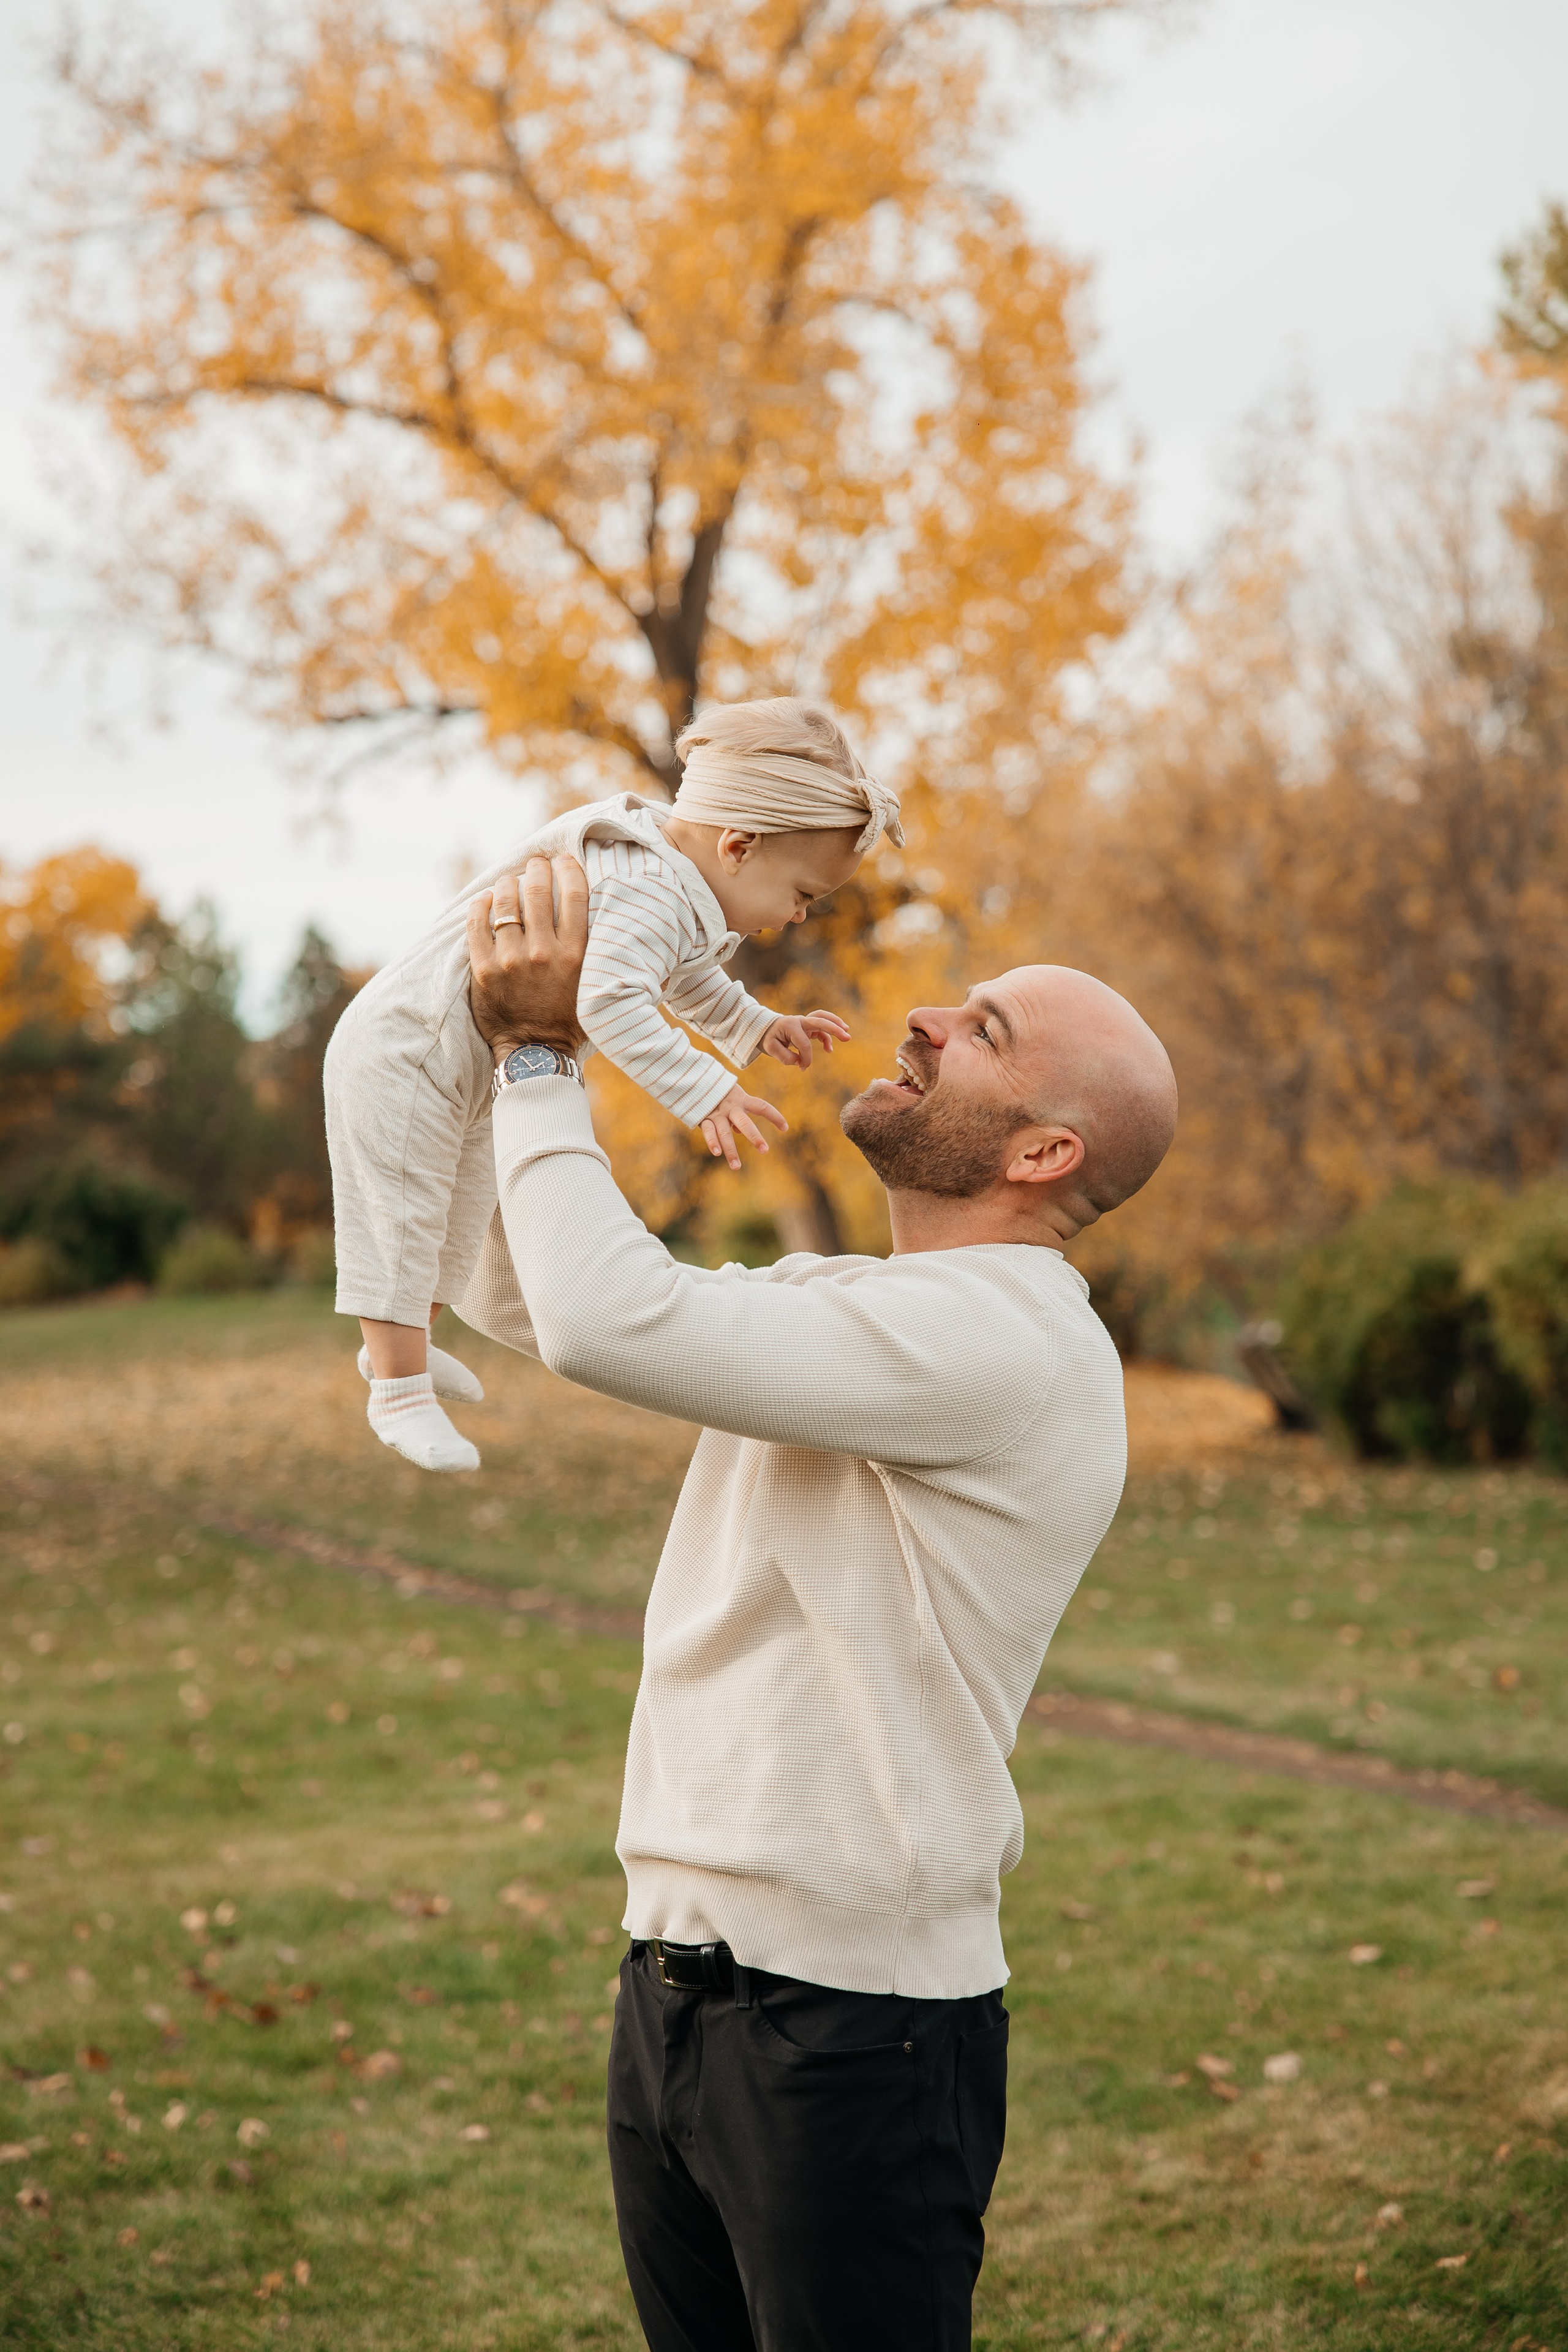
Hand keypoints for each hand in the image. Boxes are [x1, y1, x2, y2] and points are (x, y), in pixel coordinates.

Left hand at [466, 856, 589, 1063]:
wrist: (536, 1052)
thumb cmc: (571, 1017)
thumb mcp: (597, 984)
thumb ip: (598, 951)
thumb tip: (609, 914)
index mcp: (577, 955)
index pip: (575, 895)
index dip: (568, 868)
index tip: (563, 860)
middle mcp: (544, 953)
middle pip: (538, 891)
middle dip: (537, 869)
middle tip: (536, 865)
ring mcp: (511, 961)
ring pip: (506, 902)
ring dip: (508, 884)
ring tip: (510, 881)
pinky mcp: (485, 970)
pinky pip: (477, 924)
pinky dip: (481, 905)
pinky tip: (486, 899)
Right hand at [700, 1083, 788, 1171]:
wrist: (694, 1079)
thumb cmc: (718, 1092)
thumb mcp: (731, 1099)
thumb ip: (737, 1114)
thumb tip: (739, 1133)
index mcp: (741, 1099)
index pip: (762, 1107)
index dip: (774, 1116)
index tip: (785, 1128)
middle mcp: (730, 1107)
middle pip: (745, 1122)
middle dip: (754, 1137)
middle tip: (764, 1150)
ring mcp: (716, 1113)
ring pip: (725, 1133)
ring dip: (731, 1151)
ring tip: (737, 1167)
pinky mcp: (703, 1118)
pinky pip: (708, 1132)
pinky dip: (713, 1142)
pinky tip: (717, 1153)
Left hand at [760, 1009, 851, 1068]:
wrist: (766, 1029)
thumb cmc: (769, 1038)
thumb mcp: (770, 1048)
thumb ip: (784, 1056)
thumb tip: (799, 1061)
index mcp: (790, 1025)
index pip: (804, 1043)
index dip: (806, 1057)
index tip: (802, 1067)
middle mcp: (800, 1021)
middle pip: (820, 1020)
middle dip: (834, 1028)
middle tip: (847, 1036)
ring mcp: (805, 1022)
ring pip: (823, 1018)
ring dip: (836, 1025)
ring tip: (847, 1035)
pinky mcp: (808, 1027)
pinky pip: (821, 1028)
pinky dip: (828, 1036)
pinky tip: (829, 1049)